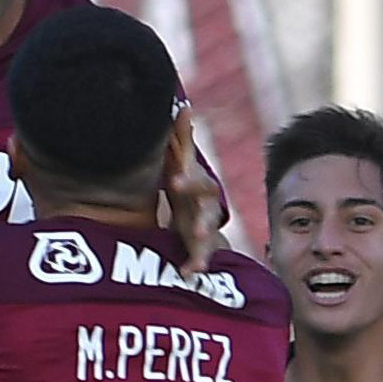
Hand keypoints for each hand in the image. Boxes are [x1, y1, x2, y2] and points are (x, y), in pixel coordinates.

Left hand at [162, 115, 223, 276]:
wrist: (193, 210)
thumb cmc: (185, 182)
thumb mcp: (181, 161)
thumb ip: (181, 138)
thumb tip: (184, 107)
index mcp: (200, 186)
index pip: (199, 182)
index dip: (188, 181)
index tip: (173, 182)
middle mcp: (207, 209)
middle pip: (209, 214)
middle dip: (204, 222)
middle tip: (198, 231)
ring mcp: (205, 231)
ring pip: (209, 242)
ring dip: (203, 252)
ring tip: (195, 266)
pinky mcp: (199, 250)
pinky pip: (199, 260)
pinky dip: (193, 266)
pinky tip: (186, 275)